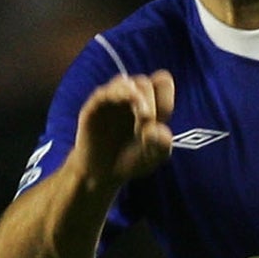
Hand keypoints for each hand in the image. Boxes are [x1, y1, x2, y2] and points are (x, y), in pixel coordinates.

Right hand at [75, 70, 175, 187]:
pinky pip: (103, 94)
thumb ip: (162, 144)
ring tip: (143, 117)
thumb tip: (157, 130)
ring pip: (123, 83)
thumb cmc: (132, 161)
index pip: (162, 82)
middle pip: (144, 83)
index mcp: (149, 103)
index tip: (162, 120)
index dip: (165, 98)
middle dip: (150, 103)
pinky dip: (115, 95)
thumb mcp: (155, 156)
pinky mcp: (93, 108)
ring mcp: (110, 101)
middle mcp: (129, 98)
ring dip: (136, 97)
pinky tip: (123, 102)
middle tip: (147, 126)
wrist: (104, 175)